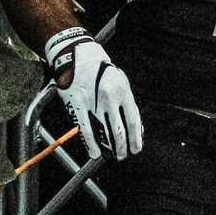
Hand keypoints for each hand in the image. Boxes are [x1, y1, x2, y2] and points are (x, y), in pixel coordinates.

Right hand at [46, 29, 142, 161]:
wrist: (78, 59)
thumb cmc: (103, 72)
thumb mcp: (120, 82)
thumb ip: (127, 102)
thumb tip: (135, 126)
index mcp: (123, 91)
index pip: (133, 120)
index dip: (136, 137)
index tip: (137, 148)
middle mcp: (110, 99)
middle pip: (119, 129)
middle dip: (124, 146)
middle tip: (124, 155)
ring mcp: (93, 104)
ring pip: (104, 132)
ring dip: (110, 147)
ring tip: (115, 156)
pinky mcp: (78, 107)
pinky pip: (85, 129)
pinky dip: (91, 144)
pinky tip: (95, 153)